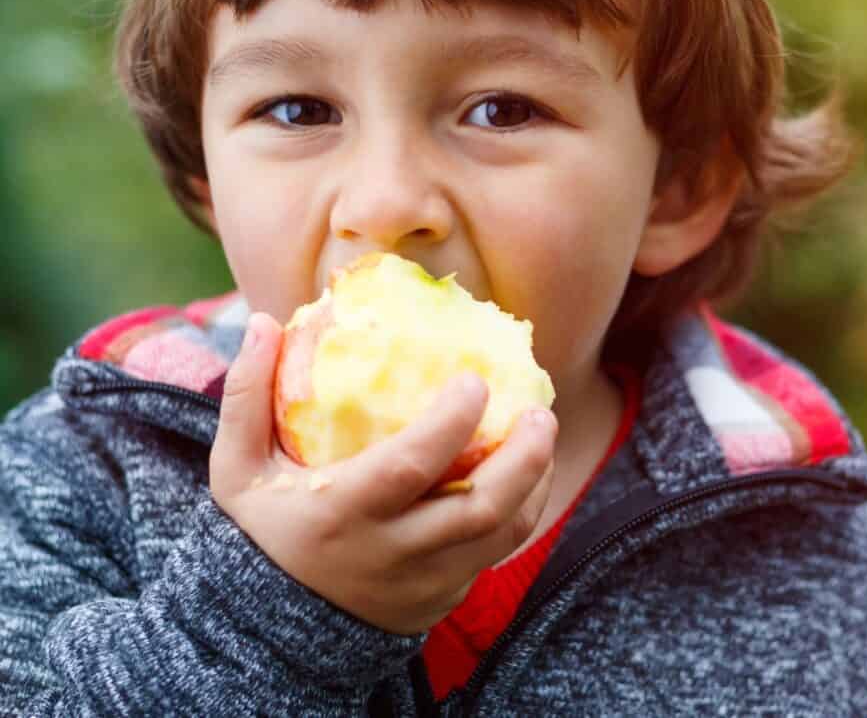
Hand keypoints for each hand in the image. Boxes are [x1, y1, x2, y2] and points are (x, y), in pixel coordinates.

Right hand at [209, 312, 558, 633]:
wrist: (270, 630)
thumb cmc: (261, 532)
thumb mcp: (237, 470)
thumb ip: (246, 398)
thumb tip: (266, 323)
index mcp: (342, 514)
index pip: (409, 467)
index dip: (450, 423)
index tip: (476, 381)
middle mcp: (391, 553)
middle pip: (480, 508)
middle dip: (523, 457)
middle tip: (542, 412)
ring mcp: (424, 583)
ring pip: (502, 534)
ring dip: (535, 482)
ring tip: (543, 434)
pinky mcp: (442, 600)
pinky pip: (495, 554)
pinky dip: (520, 511)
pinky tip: (526, 473)